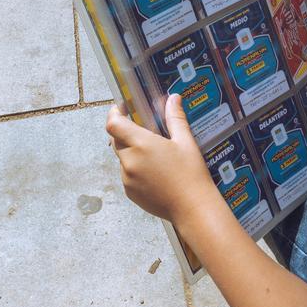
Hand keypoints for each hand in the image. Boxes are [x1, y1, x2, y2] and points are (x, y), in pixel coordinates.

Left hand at [106, 95, 217, 230]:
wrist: (192, 208)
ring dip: (133, 153)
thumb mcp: (186, 142)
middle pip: (117, 140)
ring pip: (123, 158)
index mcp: (142, 144)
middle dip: (126, 133)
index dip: (114, 114)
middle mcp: (129, 161)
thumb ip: (175, 118)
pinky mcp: (130, 192)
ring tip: (157, 157)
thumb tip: (173, 98)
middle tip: (146, 132)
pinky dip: (136, 170)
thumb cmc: (192, 174)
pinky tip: (156, 174)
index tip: (122, 109)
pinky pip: (127, 175)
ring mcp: (127, 178)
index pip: (114, 124)